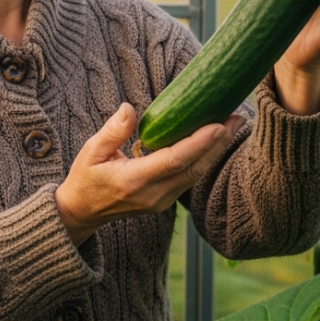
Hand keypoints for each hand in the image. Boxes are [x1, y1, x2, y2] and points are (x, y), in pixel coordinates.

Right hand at [54, 103, 245, 244]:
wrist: (82, 212)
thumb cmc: (85, 178)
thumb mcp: (90, 151)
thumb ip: (113, 131)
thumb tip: (130, 108)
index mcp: (133, 181)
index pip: (173, 160)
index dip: (198, 143)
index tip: (218, 125)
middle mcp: (153, 194)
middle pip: (193, 168)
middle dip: (217, 143)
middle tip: (237, 118)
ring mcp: (161, 201)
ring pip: (196, 175)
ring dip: (216, 150)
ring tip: (233, 126)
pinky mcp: (165, 201)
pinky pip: (190, 179)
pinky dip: (204, 159)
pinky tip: (214, 142)